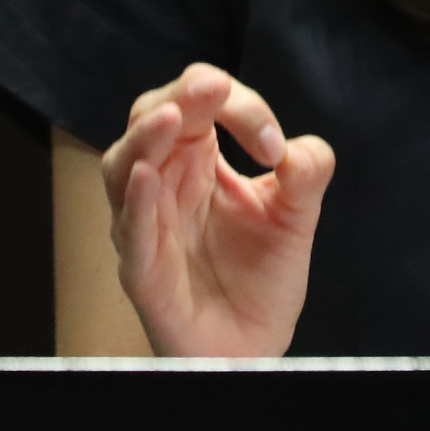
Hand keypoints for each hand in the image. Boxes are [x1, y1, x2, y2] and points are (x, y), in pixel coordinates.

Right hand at [98, 62, 334, 356]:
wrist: (255, 344)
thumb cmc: (263, 274)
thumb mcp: (297, 214)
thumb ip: (307, 174)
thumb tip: (300, 148)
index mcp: (199, 158)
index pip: (202, 103)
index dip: (241, 107)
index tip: (275, 145)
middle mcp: (165, 183)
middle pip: (150, 117)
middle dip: (181, 97)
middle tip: (213, 86)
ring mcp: (147, 225)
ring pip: (123, 167)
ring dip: (144, 138)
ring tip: (169, 117)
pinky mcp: (142, 270)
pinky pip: (129, 230)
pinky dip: (135, 202)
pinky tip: (147, 176)